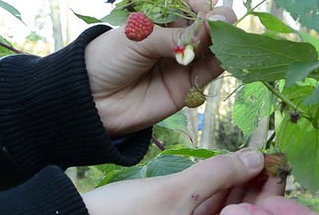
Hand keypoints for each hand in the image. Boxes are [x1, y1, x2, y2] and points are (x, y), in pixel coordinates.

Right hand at [82, 150, 283, 214]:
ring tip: (252, 161)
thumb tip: (258, 159)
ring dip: (232, 191)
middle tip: (268, 160)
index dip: (267, 196)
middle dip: (251, 191)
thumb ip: (219, 173)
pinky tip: (227, 174)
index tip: (278, 167)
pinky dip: (212, 199)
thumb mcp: (175, 190)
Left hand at [84, 0, 236, 136]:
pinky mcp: (189, 86)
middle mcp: (176, 39)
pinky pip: (209, 73)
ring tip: (226, 38)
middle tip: (222, 22)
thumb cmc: (108, 59)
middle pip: (206, 28)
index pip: (191, 6)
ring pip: (212, 50)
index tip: (205, 8)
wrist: (93, 101)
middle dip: (217, 23)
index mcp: (161, 19)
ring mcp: (184, 63)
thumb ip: (177, 36)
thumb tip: (212, 25)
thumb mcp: (140, 39)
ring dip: (222, 44)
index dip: (202, 6)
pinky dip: (219, 64)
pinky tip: (222, 57)